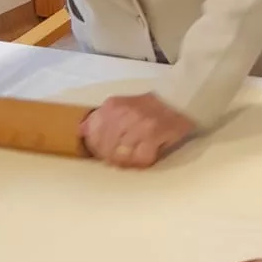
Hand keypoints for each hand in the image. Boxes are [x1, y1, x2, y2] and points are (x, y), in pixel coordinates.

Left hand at [81, 93, 195, 167]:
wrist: (179, 99)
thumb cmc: (149, 107)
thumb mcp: (120, 106)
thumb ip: (101, 118)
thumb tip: (81, 131)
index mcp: (111, 106)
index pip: (92, 135)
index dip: (96, 149)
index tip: (104, 154)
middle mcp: (123, 113)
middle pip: (105, 148)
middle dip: (110, 158)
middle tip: (120, 160)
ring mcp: (138, 123)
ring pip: (120, 154)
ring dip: (125, 162)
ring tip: (132, 160)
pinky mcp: (154, 133)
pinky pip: (140, 157)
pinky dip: (141, 162)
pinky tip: (145, 158)